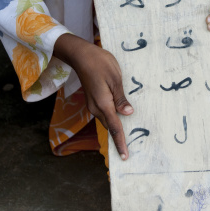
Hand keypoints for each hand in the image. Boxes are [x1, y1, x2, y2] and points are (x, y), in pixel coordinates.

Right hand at [53, 34, 131, 159]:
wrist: (81, 55)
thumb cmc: (100, 63)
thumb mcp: (115, 78)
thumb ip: (121, 98)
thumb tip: (128, 114)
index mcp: (103, 104)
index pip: (114, 127)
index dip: (120, 142)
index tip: (125, 156)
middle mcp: (96, 108)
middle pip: (109, 127)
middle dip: (118, 139)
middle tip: (128, 152)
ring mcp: (93, 104)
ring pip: (106, 121)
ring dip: (115, 130)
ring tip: (126, 140)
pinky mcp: (93, 100)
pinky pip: (104, 114)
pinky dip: (112, 120)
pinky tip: (120, 119)